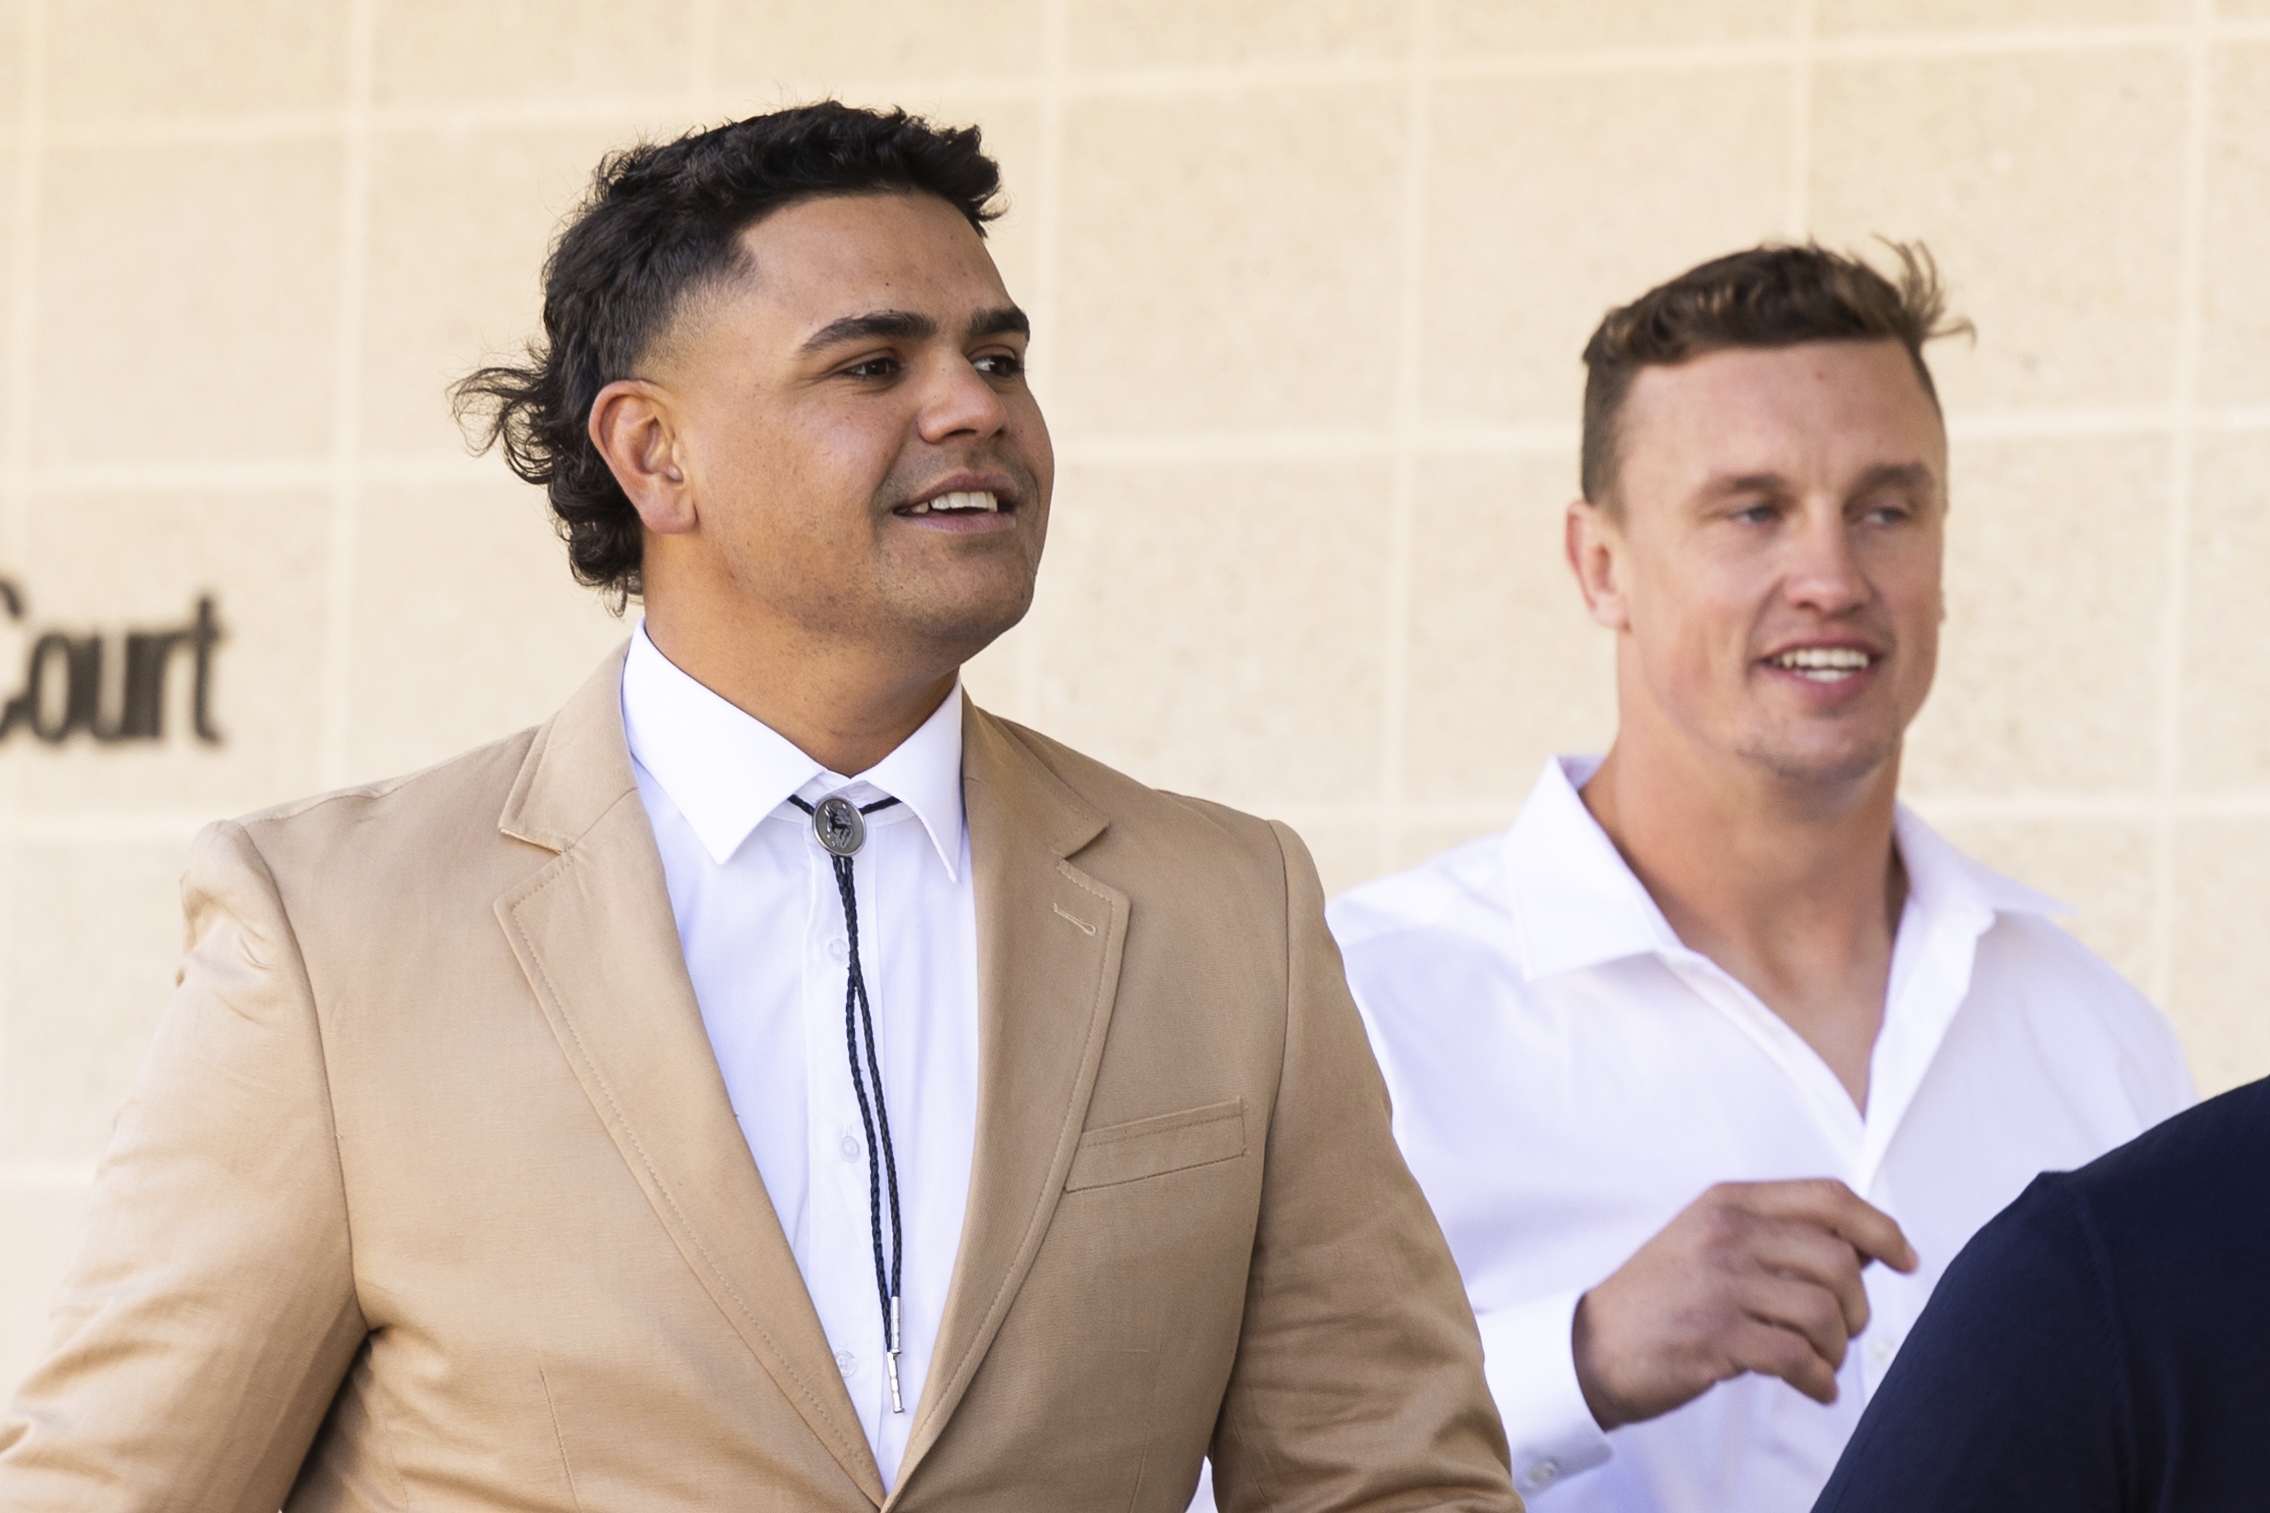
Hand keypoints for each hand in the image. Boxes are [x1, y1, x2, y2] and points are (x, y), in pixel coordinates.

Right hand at [1571, 1179, 1917, 1429]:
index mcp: (1729, 1202)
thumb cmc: (1661, 1296)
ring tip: (1821, 1361)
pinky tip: (1814, 1387)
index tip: (1904, 1256)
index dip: (1880, 1227)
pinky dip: (1818, 1379)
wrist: (1593, 1345)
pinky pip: (1797, 1357)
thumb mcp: (1709, 1240)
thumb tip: (1863, 1246)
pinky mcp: (1714, 1337)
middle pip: (1839, 1259)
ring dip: (1837, 1347)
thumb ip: (1775, 1235)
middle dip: (1859, 1305)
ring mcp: (1719, 1284)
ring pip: (1823, 1311)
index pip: (1828, 1197)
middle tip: (1844, 1330)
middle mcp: (1726, 1234)